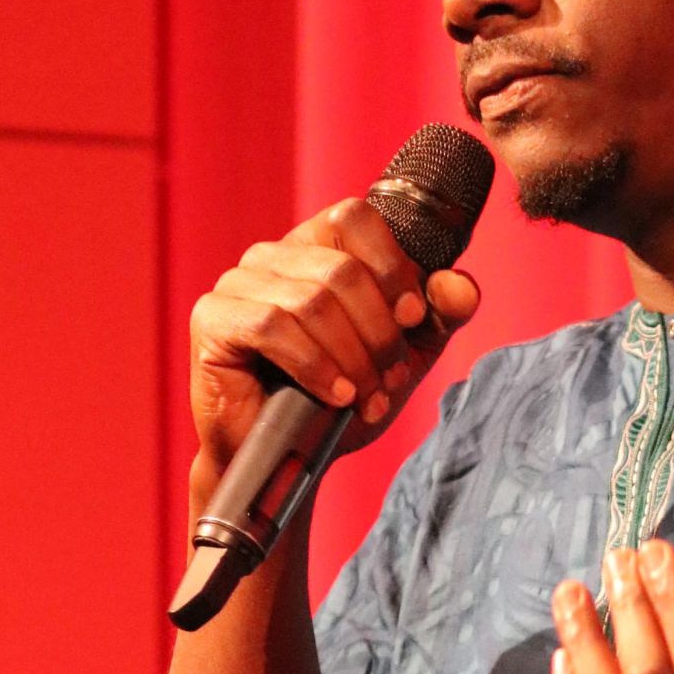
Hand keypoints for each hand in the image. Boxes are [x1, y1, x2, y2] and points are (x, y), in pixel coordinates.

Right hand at [187, 197, 479, 501]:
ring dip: (352, 357)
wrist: (288, 457)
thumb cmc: (343, 396)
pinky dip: (314, 365)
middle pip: (342, 269)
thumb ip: (439, 315)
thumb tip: (461, 287)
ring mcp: (237, 283)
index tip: (411, 318)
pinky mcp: (212, 320)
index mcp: (317, 245)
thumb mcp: (405, 353)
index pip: (356, 215)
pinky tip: (335, 395)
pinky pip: (272, 327)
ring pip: (312, 301)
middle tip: (390, 379)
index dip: (392, 266)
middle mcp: (272, 254)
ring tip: (366, 397)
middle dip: (379, 333)